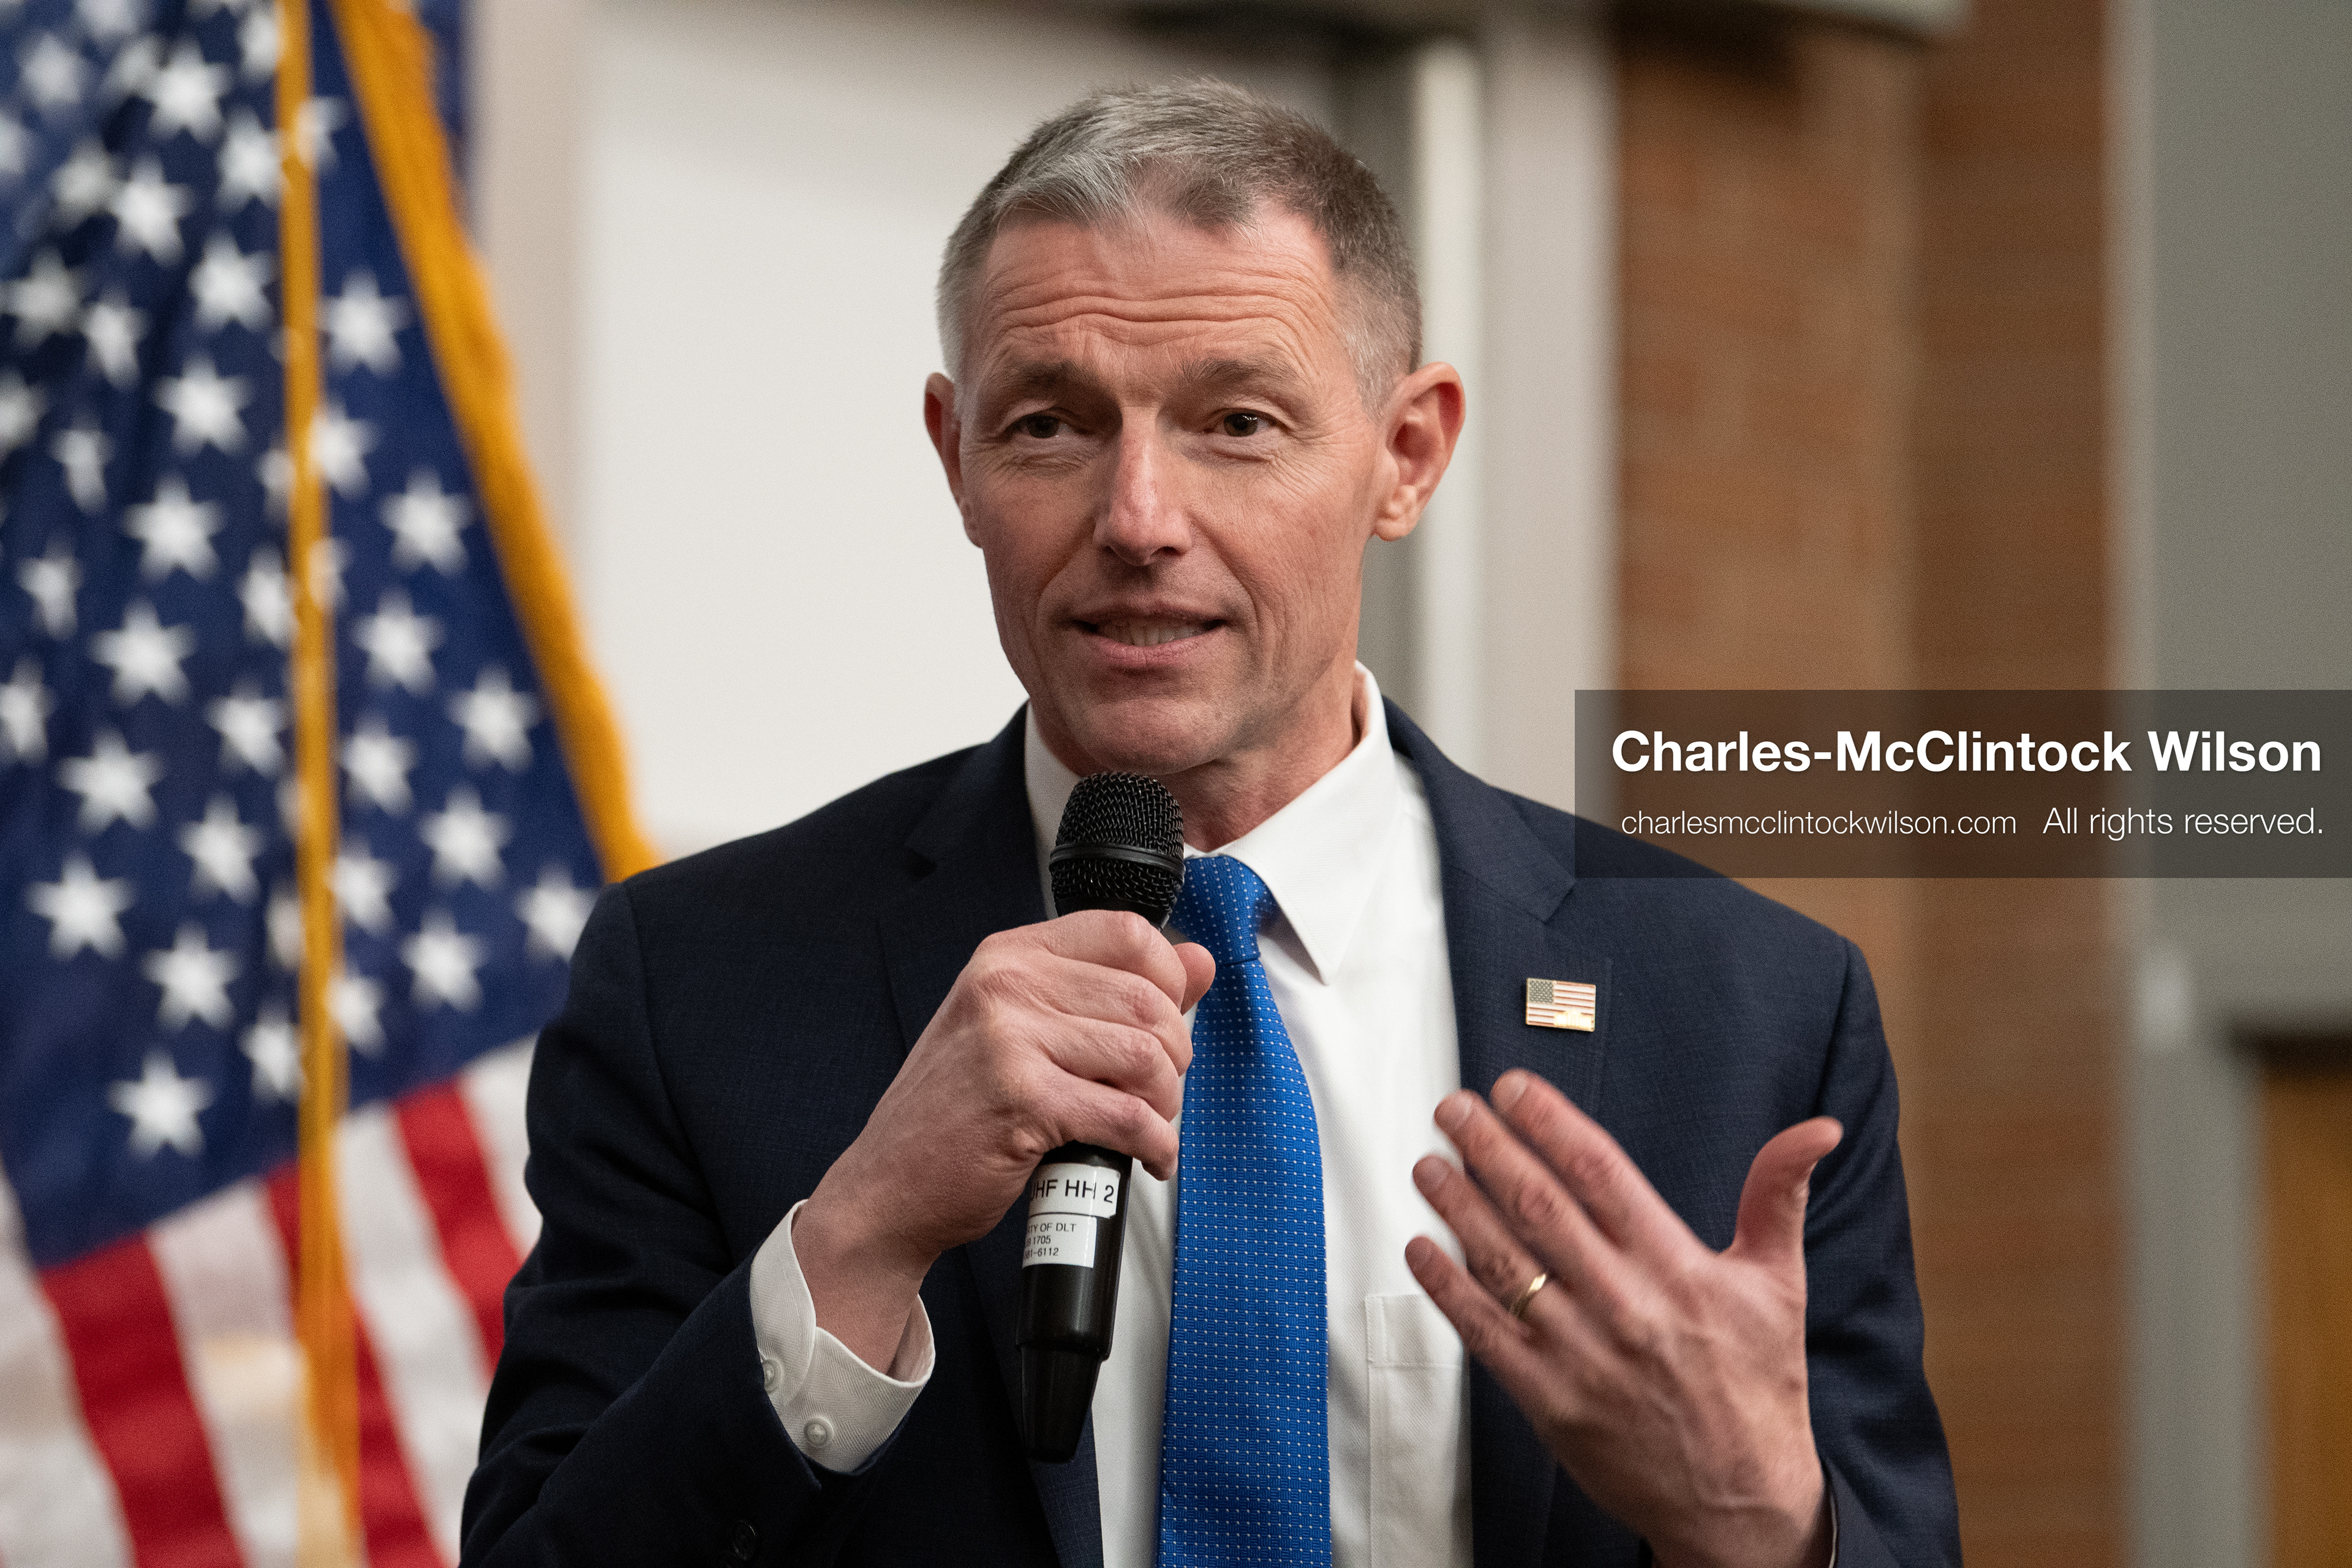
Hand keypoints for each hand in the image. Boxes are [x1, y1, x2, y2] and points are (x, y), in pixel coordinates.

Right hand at [796, 912, 1214, 1366]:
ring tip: (1150, 1124)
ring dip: (1166, 1103)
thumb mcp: (1022, 1029)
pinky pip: (1129, 1116)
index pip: (1126, 931)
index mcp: (1009, 956)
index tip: (1168, 1020)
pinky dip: (1155, 1145)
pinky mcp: (1024, 1100)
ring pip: (1145, 1056)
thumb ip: (1109, 991)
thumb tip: (1198, 962)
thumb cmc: (956, 1111)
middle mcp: (1007, 985)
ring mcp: (1010, 1039)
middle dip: (1174, 1056)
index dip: (1170, 978)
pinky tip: (1147, 1156)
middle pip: (1147, 999)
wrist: (889, 1184)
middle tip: (1157, 1090)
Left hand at [1406, 1070, 1839, 1567]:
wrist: (1741, 1503)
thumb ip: (1779, 1195)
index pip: (1600, 1172)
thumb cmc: (1758, 1388)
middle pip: (1540, 1205)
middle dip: (1489, 1147)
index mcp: (1677, 1268)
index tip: (1513, 1089)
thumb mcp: (1779, 1284)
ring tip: (1430, 1165)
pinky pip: (1486, 1334)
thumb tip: (1815, 1129)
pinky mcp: (1550, 1401)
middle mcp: (1625, 1305)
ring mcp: (1582, 1355)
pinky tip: (1423, 1250)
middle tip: (1454, 1109)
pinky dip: (1448, 1288)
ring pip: (1504, 1263)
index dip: (1550, 1123)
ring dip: (1459, 1206)